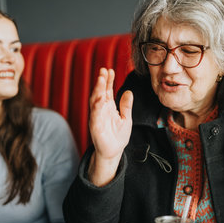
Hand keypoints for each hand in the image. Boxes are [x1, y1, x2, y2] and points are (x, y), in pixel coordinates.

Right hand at [88, 68, 132, 185]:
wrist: (113, 152)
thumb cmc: (118, 136)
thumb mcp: (126, 118)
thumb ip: (126, 106)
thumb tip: (128, 92)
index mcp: (108, 107)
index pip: (107, 90)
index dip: (108, 80)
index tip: (110, 70)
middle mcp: (101, 110)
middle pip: (99, 93)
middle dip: (101, 82)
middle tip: (103, 71)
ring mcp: (97, 117)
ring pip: (95, 101)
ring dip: (97, 90)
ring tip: (100, 80)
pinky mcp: (95, 127)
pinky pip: (95, 115)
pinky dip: (96, 107)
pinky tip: (99, 98)